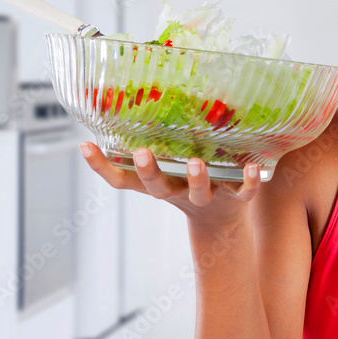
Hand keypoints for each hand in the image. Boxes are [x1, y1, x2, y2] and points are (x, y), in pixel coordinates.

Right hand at [78, 142, 261, 226]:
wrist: (220, 219)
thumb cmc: (184, 183)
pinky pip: (244, 193)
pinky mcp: (236, 199)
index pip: (121, 180)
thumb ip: (139, 148)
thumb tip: (105, 119)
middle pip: (158, 187)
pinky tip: (252, 168)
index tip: (85, 145)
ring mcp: (207, 197)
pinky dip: (249, 182)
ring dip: (196, 178)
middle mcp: (178, 192)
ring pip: (199, 192)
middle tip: (142, 153)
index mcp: (157, 185)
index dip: (101, 166)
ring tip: (195, 163)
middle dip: (149, 172)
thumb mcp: (160, 170)